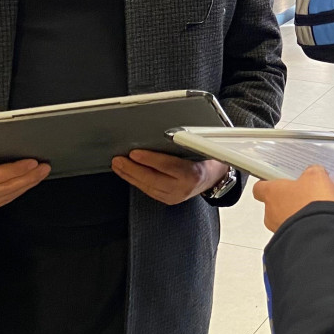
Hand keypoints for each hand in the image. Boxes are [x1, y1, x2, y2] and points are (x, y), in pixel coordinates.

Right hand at [0, 142, 49, 213]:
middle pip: (7, 188)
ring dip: (26, 185)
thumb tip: (12, 145)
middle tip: (44, 167)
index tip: (33, 162)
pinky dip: (17, 191)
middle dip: (29, 177)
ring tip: (40, 173)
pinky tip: (27, 182)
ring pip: (7, 196)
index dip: (17, 169)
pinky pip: (3, 200)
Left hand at [111, 150, 228, 204]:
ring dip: (130, 176)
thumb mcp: (200, 148)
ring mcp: (175, 196)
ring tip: (118, 166)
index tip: (134, 153)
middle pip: (153, 179)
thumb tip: (162, 133)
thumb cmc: (207, 159)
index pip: (168, 166)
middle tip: (119, 160)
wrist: (215, 177)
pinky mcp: (169, 200)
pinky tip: (129, 175)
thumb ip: (184, 143)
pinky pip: (149, 191)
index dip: (149, 159)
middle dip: (132, 169)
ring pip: (148, 187)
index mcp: (194, 173)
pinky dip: (137, 182)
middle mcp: (184, 188)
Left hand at [252, 165, 333, 232]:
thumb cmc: (312, 202)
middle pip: (274, 205)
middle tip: (304, 195)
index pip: (260, 187)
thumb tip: (314, 173)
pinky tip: (319, 222)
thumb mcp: (316, 176)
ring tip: (315, 210)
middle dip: (288, 201)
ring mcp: (279, 229)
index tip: (278, 182)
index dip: (269, 184)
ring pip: (284, 220)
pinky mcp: (290, 242)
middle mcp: (271, 212)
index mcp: (271, 192)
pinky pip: (294, 232)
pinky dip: (304, 228)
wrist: (321, 232)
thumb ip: (312, 172)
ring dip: (296, 215)